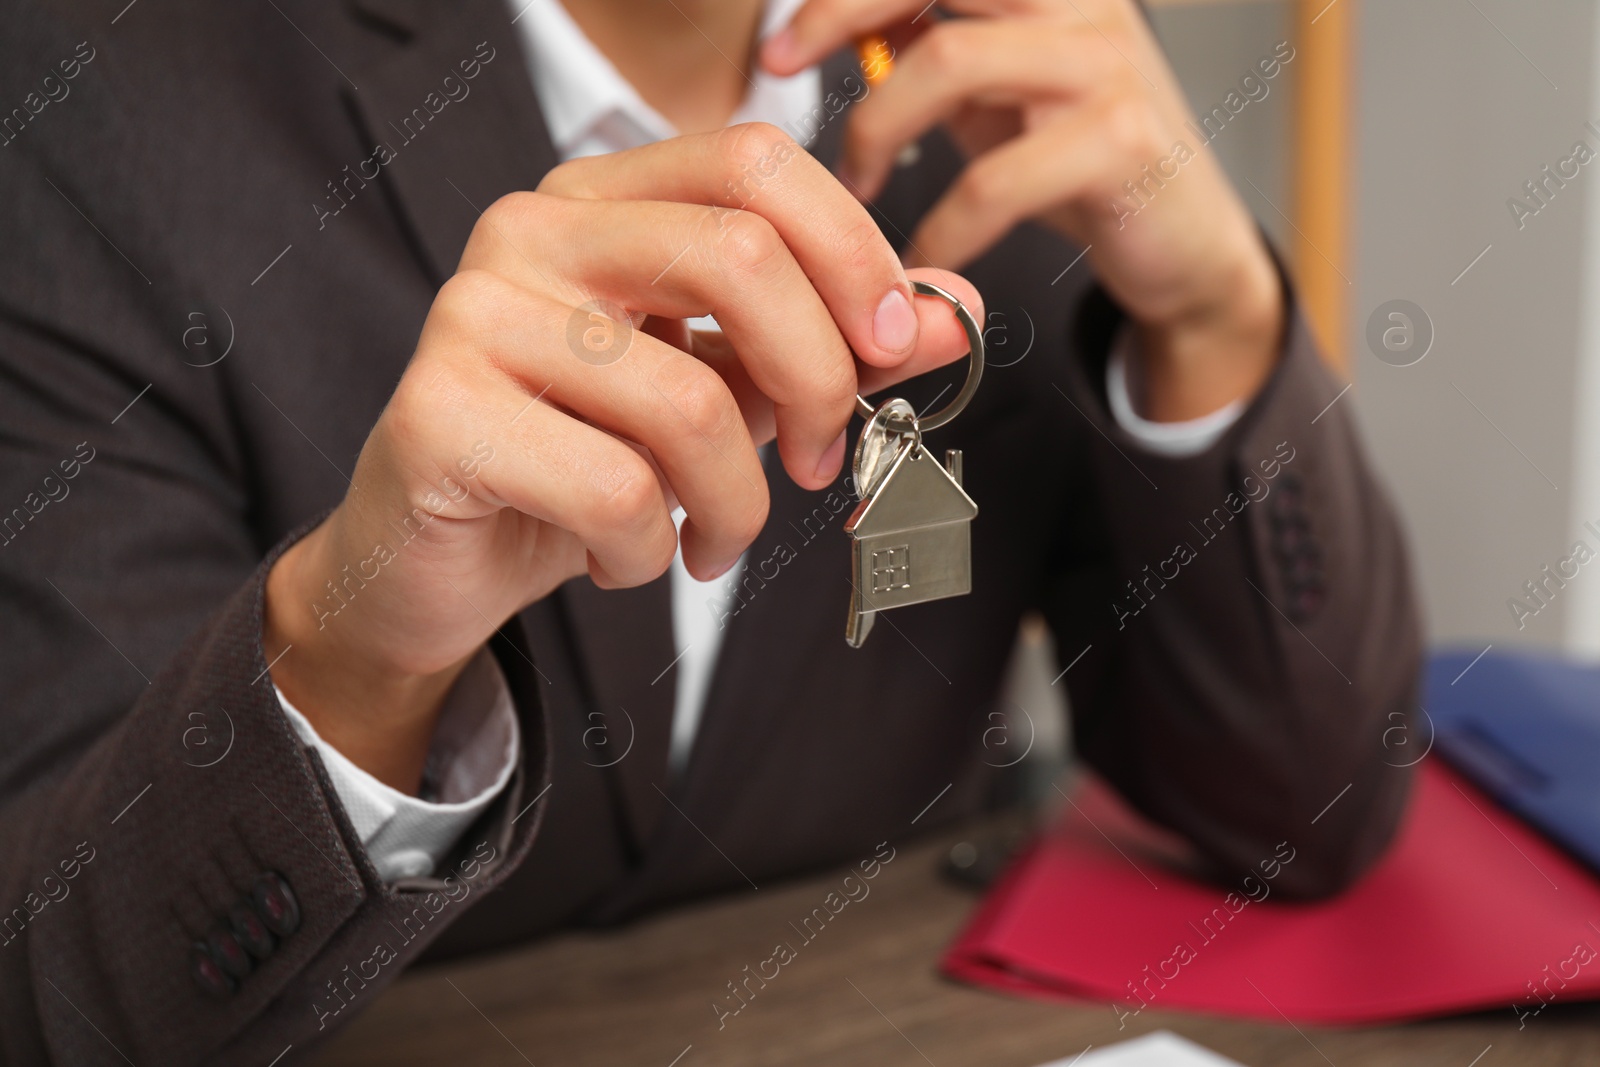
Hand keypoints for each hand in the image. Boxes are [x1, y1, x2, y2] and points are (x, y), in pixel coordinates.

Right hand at [262, 124, 980, 790]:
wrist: (428, 563)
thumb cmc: (577, 467)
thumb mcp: (722, 397)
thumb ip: (826, 348)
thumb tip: (954, 316)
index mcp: (601, 200)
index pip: (757, 161)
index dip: (855, 251)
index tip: (894, 348)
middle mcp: (530, 231)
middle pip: (739, 257)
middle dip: (819, 382)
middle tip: (818, 462)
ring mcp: (474, 314)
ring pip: (689, 400)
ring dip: (737, 504)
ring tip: (710, 539)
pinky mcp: (439, 413)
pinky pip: (615, 490)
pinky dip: (650, 552)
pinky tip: (618, 558)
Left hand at [764, 0, 1284, 420]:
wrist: (1186, 246)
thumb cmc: (1078, 163)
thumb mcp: (997, 91)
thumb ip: (931, 46)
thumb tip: (841, 24)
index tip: (778, 45)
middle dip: (837, 11)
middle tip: (780, 70)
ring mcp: (1108, 63)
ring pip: (949, 60)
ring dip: (877, 128)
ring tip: (860, 185)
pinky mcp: (1124, 143)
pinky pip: (995, 181)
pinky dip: (939, 230)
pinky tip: (920, 260)